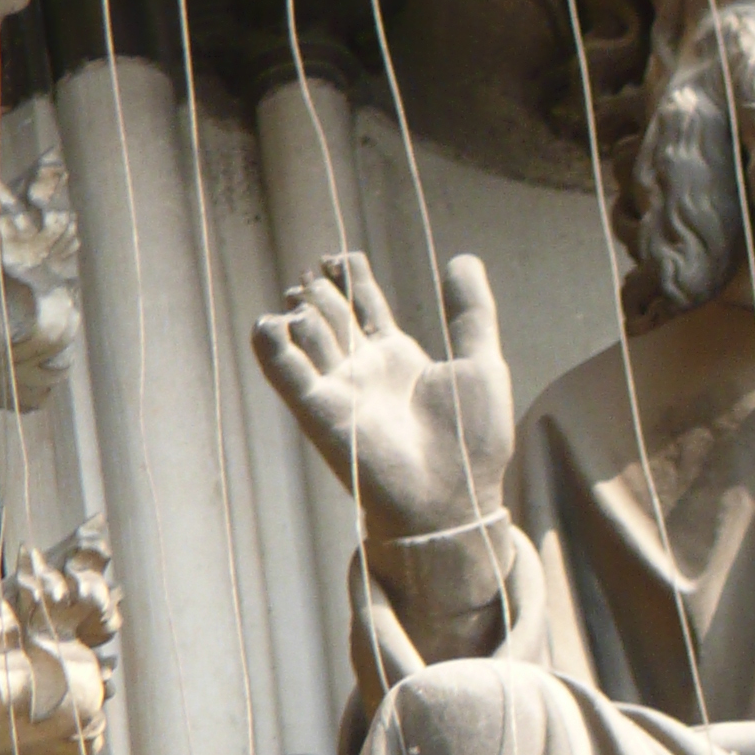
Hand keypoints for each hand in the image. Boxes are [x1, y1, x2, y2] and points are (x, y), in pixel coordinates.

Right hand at [253, 250, 513, 545]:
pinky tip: (273, 323)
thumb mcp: (481, 364)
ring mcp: (338, 390)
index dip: (350, 276)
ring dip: (305, 311)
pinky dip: (273, 346)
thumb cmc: (472, 443)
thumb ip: (471, 312)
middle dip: (320, 290)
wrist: (453, 499)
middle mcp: (362, 371)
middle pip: (330, 313)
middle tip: (318, 275)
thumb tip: (463, 258)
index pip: (363, 305)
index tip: (340, 256)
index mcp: (397, 358)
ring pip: (307, 335)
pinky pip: (286, 373)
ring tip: (308, 299)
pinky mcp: (318, 412)